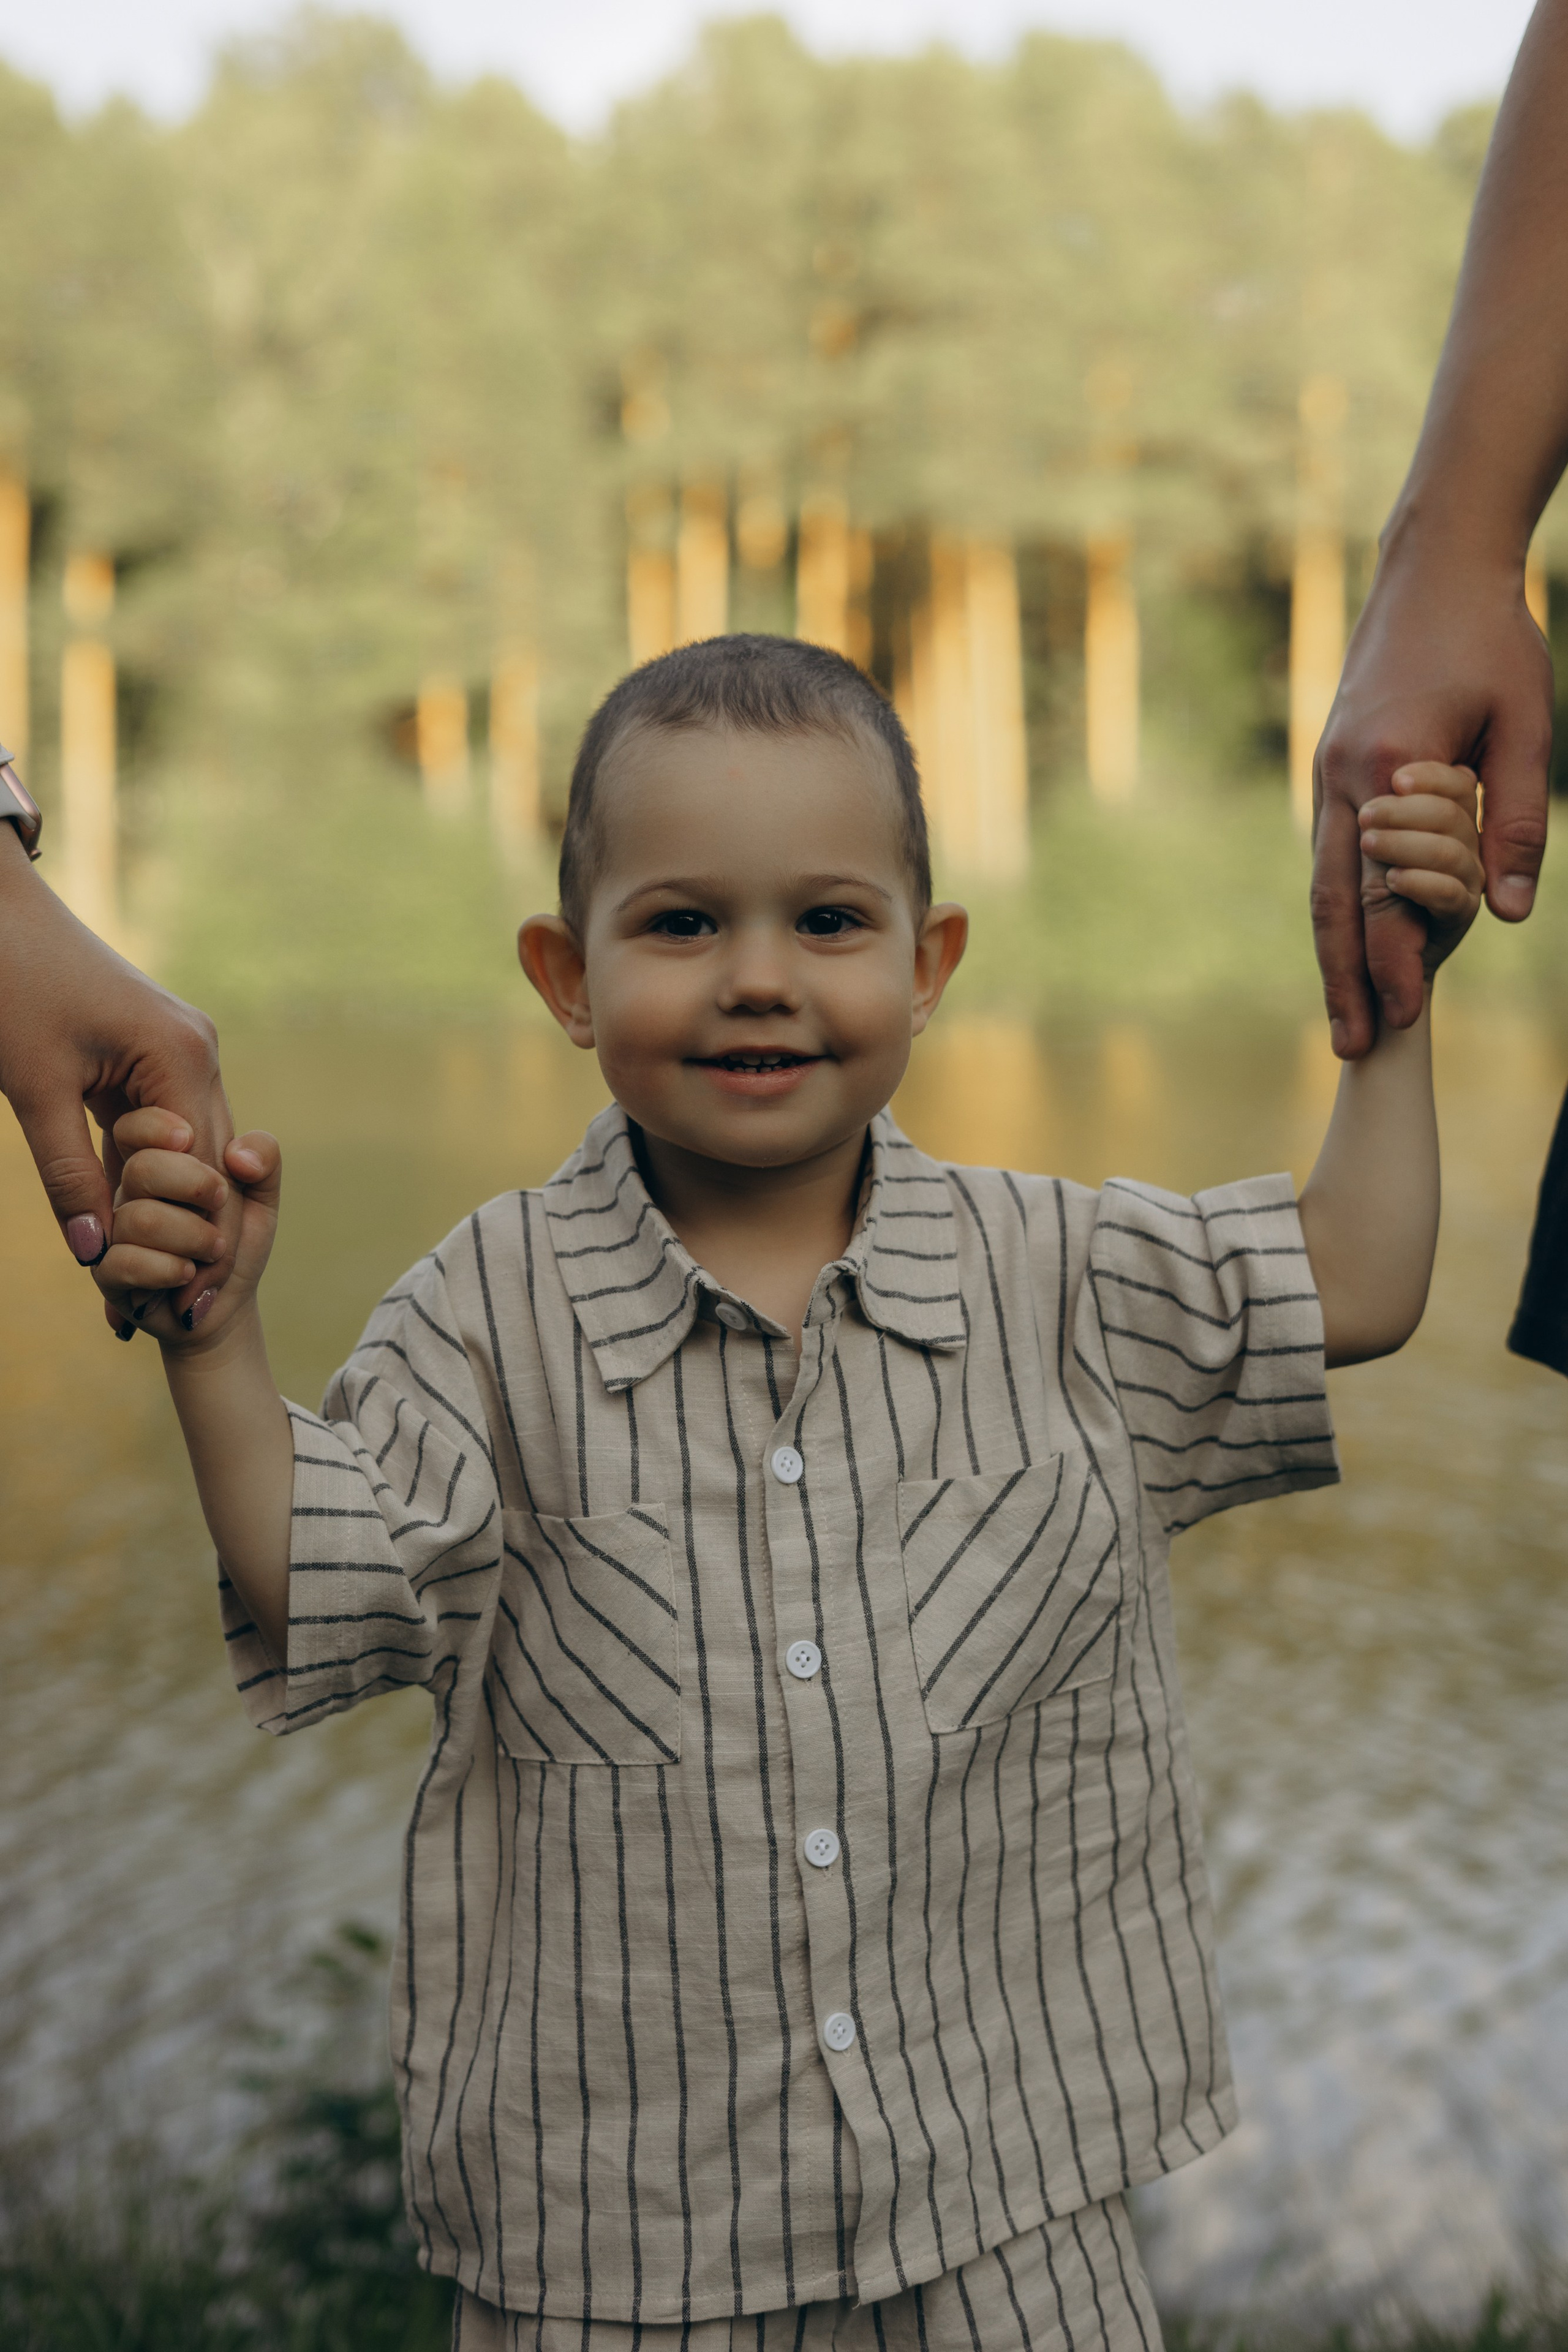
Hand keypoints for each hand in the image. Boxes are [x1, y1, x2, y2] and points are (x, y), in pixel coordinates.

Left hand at [0, 825, 241, 1307]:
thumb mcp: (33, 1091)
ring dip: (175, 1200)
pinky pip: (168, 1116)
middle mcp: (198, 1049)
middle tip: (178, 1306)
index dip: (194, 1240)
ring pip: (193, 1141)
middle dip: (194, 1231)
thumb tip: (93, 1256)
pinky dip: (152, 1163)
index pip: (204, 1168)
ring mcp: (183, 1043)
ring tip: (160, 1271)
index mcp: (180, 1056)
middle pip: (210, 1159)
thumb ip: (68, 1176)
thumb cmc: (10, 987)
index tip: (183, 1305)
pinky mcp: (159, 1042)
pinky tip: (135, 1208)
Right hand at [94, 1109, 281, 1348]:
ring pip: (139, 1219)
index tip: (199, 1147)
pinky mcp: (106, 1273)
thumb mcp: (261, 1198)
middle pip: (142, 1169)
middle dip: (197, 1188)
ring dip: (193, 1239)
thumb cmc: (237, 1244)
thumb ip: (264, 1158)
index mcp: (154, 1161)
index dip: (165, 1133)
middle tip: (220, 1206)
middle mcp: (125, 1192)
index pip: (135, 1126)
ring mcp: (109, 1231)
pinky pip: (123, 1262)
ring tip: (212, 1252)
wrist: (223, 1304)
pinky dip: (169, 1271)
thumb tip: (237, 1155)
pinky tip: (187, 1275)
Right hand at [1311, 543, 1549, 1056]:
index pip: (1389, 886)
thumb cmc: (1491, 637)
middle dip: (1345, 977)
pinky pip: (1329, 851)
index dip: (1397, 957)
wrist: (1435, 564)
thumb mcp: (1527, 725)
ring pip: (1323, 881)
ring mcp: (1327, 772)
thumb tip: (1510, 913)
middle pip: (1333, 902)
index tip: (1406, 1017)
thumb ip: (1517, 820)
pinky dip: (1337, 904)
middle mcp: (1343, 778)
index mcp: (1392, 769)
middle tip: (1352, 1046)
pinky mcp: (1331, 764)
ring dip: (1332, 951)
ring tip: (1344, 1011)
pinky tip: (1348, 939)